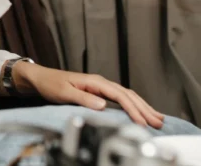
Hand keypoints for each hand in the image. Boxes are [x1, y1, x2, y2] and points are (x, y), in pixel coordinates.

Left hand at [14, 62, 164, 128]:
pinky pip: (121, 99)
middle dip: (145, 109)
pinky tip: (140, 112)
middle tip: (159, 122)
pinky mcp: (98, 92)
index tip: (142, 122)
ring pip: (127, 96)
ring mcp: (100, 87)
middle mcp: (100, 82)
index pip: (119, 95)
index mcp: (95, 82)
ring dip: (143, 107)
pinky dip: (134, 105)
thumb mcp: (64, 92)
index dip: (132, 109)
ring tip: (158, 118)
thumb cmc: (50, 84)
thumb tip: (103, 105)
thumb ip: (83, 98)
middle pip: (128, 95)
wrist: (41, 78)